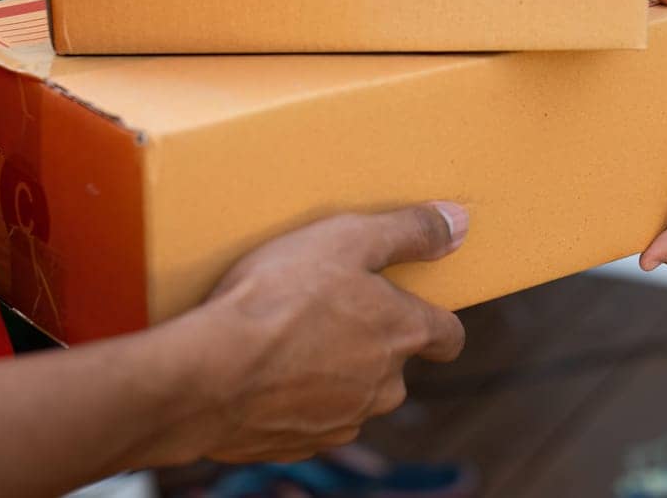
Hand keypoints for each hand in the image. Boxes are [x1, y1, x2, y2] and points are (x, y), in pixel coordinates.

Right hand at [153, 204, 468, 464]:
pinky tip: (260, 371)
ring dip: (330, 370)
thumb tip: (458, 222)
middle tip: (325, 306)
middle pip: (395, 365)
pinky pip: (307, 418)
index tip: (414, 304)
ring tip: (284, 335)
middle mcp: (383, 388)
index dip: (436, 319)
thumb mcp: (348, 237)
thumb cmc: (279, 297)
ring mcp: (341, 422)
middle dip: (370, 340)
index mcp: (402, 335)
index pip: (449, 336)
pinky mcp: (297, 445)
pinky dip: (292, 397)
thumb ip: (409, 231)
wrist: (208, 375)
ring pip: (351, 393)